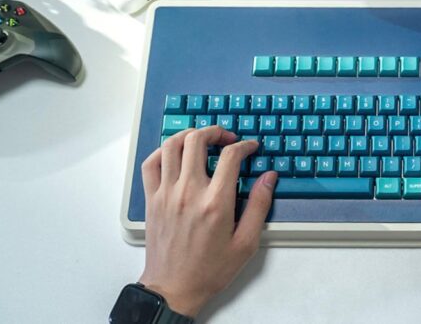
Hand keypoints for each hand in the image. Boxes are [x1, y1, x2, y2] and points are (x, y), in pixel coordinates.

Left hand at [138, 126, 276, 316]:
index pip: (230, 156)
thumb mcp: (246, 243)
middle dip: (216, 132)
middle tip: (227, 138)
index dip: (244, 145)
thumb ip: (260, 206)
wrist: (174, 288)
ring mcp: (167, 194)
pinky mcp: (152, 199)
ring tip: (202, 139)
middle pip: (198, 141)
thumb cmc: (209, 269)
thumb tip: (269, 178)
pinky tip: (175, 152)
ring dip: (190, 135)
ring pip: (173, 145)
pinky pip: (151, 163)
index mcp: (216, 203)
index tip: (250, 147)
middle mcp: (189, 192)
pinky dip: (163, 150)